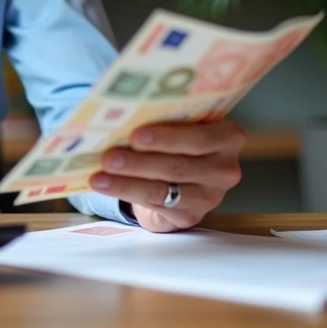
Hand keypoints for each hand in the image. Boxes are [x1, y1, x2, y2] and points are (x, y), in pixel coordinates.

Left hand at [88, 120, 244, 232]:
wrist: (181, 176)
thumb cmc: (177, 139)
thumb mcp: (181, 124)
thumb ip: (165, 116)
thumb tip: (121, 111)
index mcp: (228, 137)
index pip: (200, 137)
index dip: (167, 137)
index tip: (135, 134)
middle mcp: (225, 169)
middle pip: (178, 166)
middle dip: (139, 162)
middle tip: (108, 157)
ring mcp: (210, 196)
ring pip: (163, 188)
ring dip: (126, 182)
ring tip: (99, 176)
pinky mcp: (190, 216)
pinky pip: (156, 205)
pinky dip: (127, 193)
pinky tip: (105, 186)